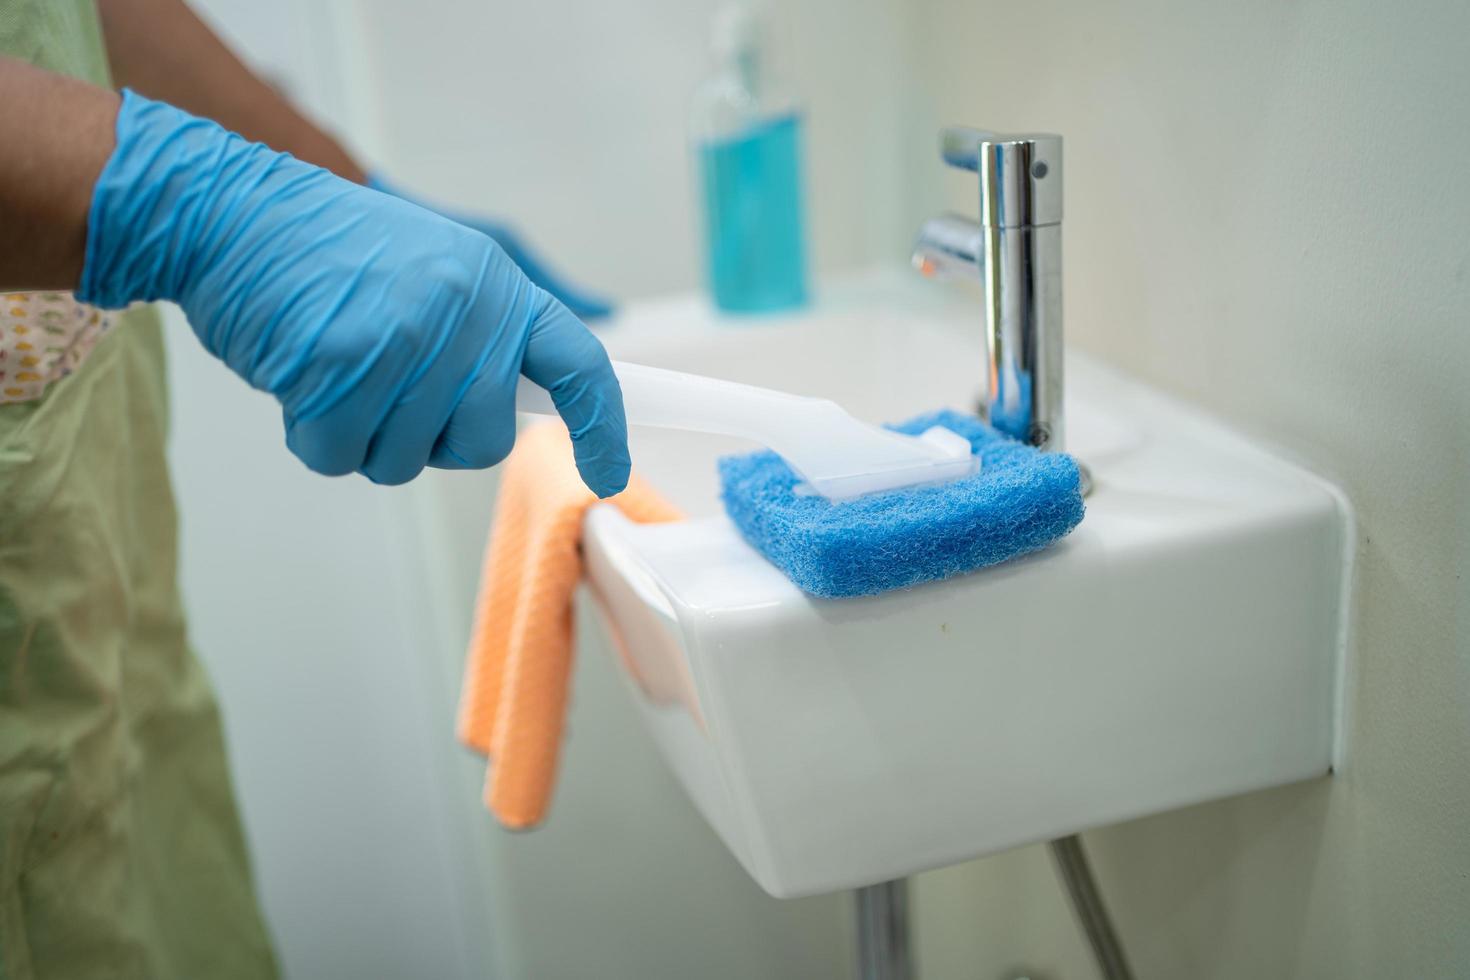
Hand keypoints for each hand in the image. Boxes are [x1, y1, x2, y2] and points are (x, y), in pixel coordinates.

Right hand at [78, 92, 628, 493]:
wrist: (231, 208)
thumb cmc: (328, 251)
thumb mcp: (435, 268)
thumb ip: (483, 333)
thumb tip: (518, 407)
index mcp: (496, 285)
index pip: (577, 363)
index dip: (602, 426)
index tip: (609, 472)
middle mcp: (465, 310)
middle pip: (480, 444)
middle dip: (432, 441)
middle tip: (384, 390)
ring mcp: (406, 337)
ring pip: (403, 461)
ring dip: (361, 436)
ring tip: (333, 366)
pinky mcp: (342, 364)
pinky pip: (339, 456)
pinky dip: (312, 436)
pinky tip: (298, 379)